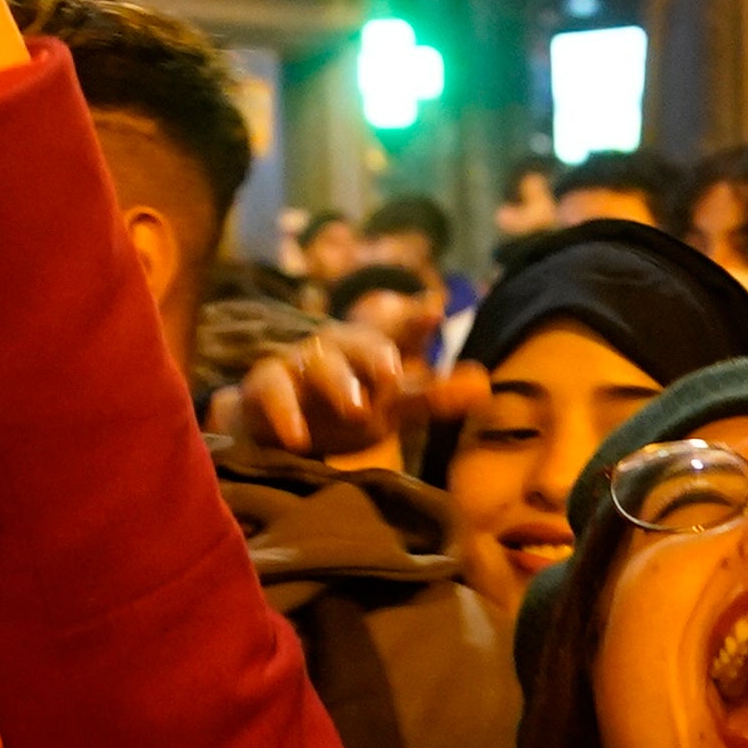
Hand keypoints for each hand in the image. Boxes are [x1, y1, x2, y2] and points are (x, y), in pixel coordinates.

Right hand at [209, 333, 462, 464]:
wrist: (277, 429)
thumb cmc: (343, 409)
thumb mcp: (391, 406)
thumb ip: (433, 396)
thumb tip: (484, 383)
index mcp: (370, 349)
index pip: (397, 333)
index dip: (415, 322)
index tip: (434, 309)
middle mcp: (336, 348)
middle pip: (357, 343)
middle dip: (375, 356)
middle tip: (394, 377)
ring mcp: (298, 364)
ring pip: (318, 364)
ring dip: (337, 383)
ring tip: (357, 409)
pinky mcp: (263, 386)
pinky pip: (273, 392)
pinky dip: (285, 413)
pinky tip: (299, 439)